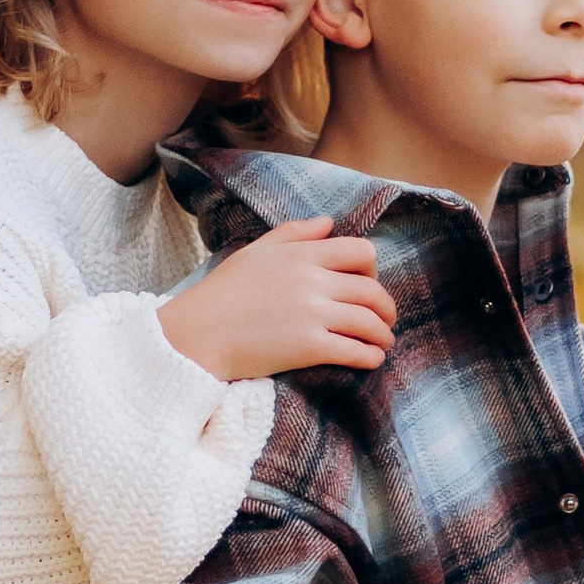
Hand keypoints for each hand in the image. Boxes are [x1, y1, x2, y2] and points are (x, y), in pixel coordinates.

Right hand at [160, 218, 395, 381]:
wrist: (197, 334)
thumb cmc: (221, 294)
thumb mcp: (255, 252)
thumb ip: (294, 234)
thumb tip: (329, 223)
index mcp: (302, 255)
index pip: (361, 251)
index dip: (373, 269)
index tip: (369, 284)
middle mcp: (313, 281)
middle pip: (372, 290)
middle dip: (386, 308)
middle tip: (385, 320)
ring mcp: (313, 314)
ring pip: (369, 322)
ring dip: (383, 335)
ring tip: (382, 343)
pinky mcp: (309, 347)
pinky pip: (356, 351)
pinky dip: (371, 357)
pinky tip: (371, 360)